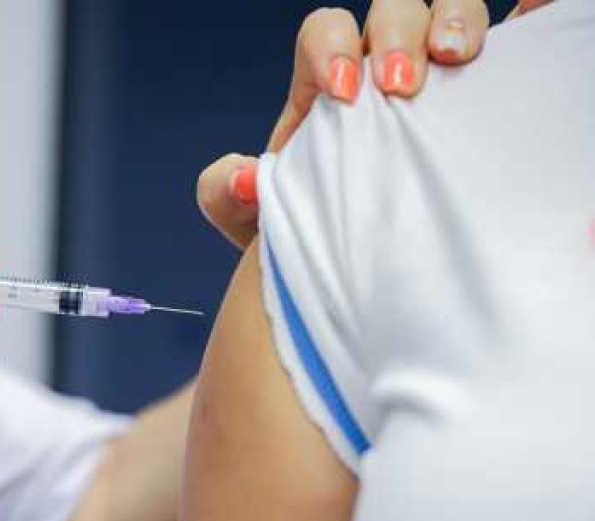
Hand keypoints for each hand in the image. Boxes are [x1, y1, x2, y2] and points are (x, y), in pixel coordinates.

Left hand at [197, 0, 491, 249]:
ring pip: (448, 10)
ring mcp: (433, 81)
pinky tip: (522, 33)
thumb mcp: (253, 219)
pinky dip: (519, 26)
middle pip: (391, 10)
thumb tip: (242, 177)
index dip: (332, 48)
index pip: (325, 33)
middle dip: (397, 32)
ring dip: (455, 20)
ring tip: (458, 59)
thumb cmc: (303, 234)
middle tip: (401, 85)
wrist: (348, 269)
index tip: (344, 95)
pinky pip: (505, 45)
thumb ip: (224, 192)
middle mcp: (378, 73)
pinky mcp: (477, 102)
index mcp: (324, 87)